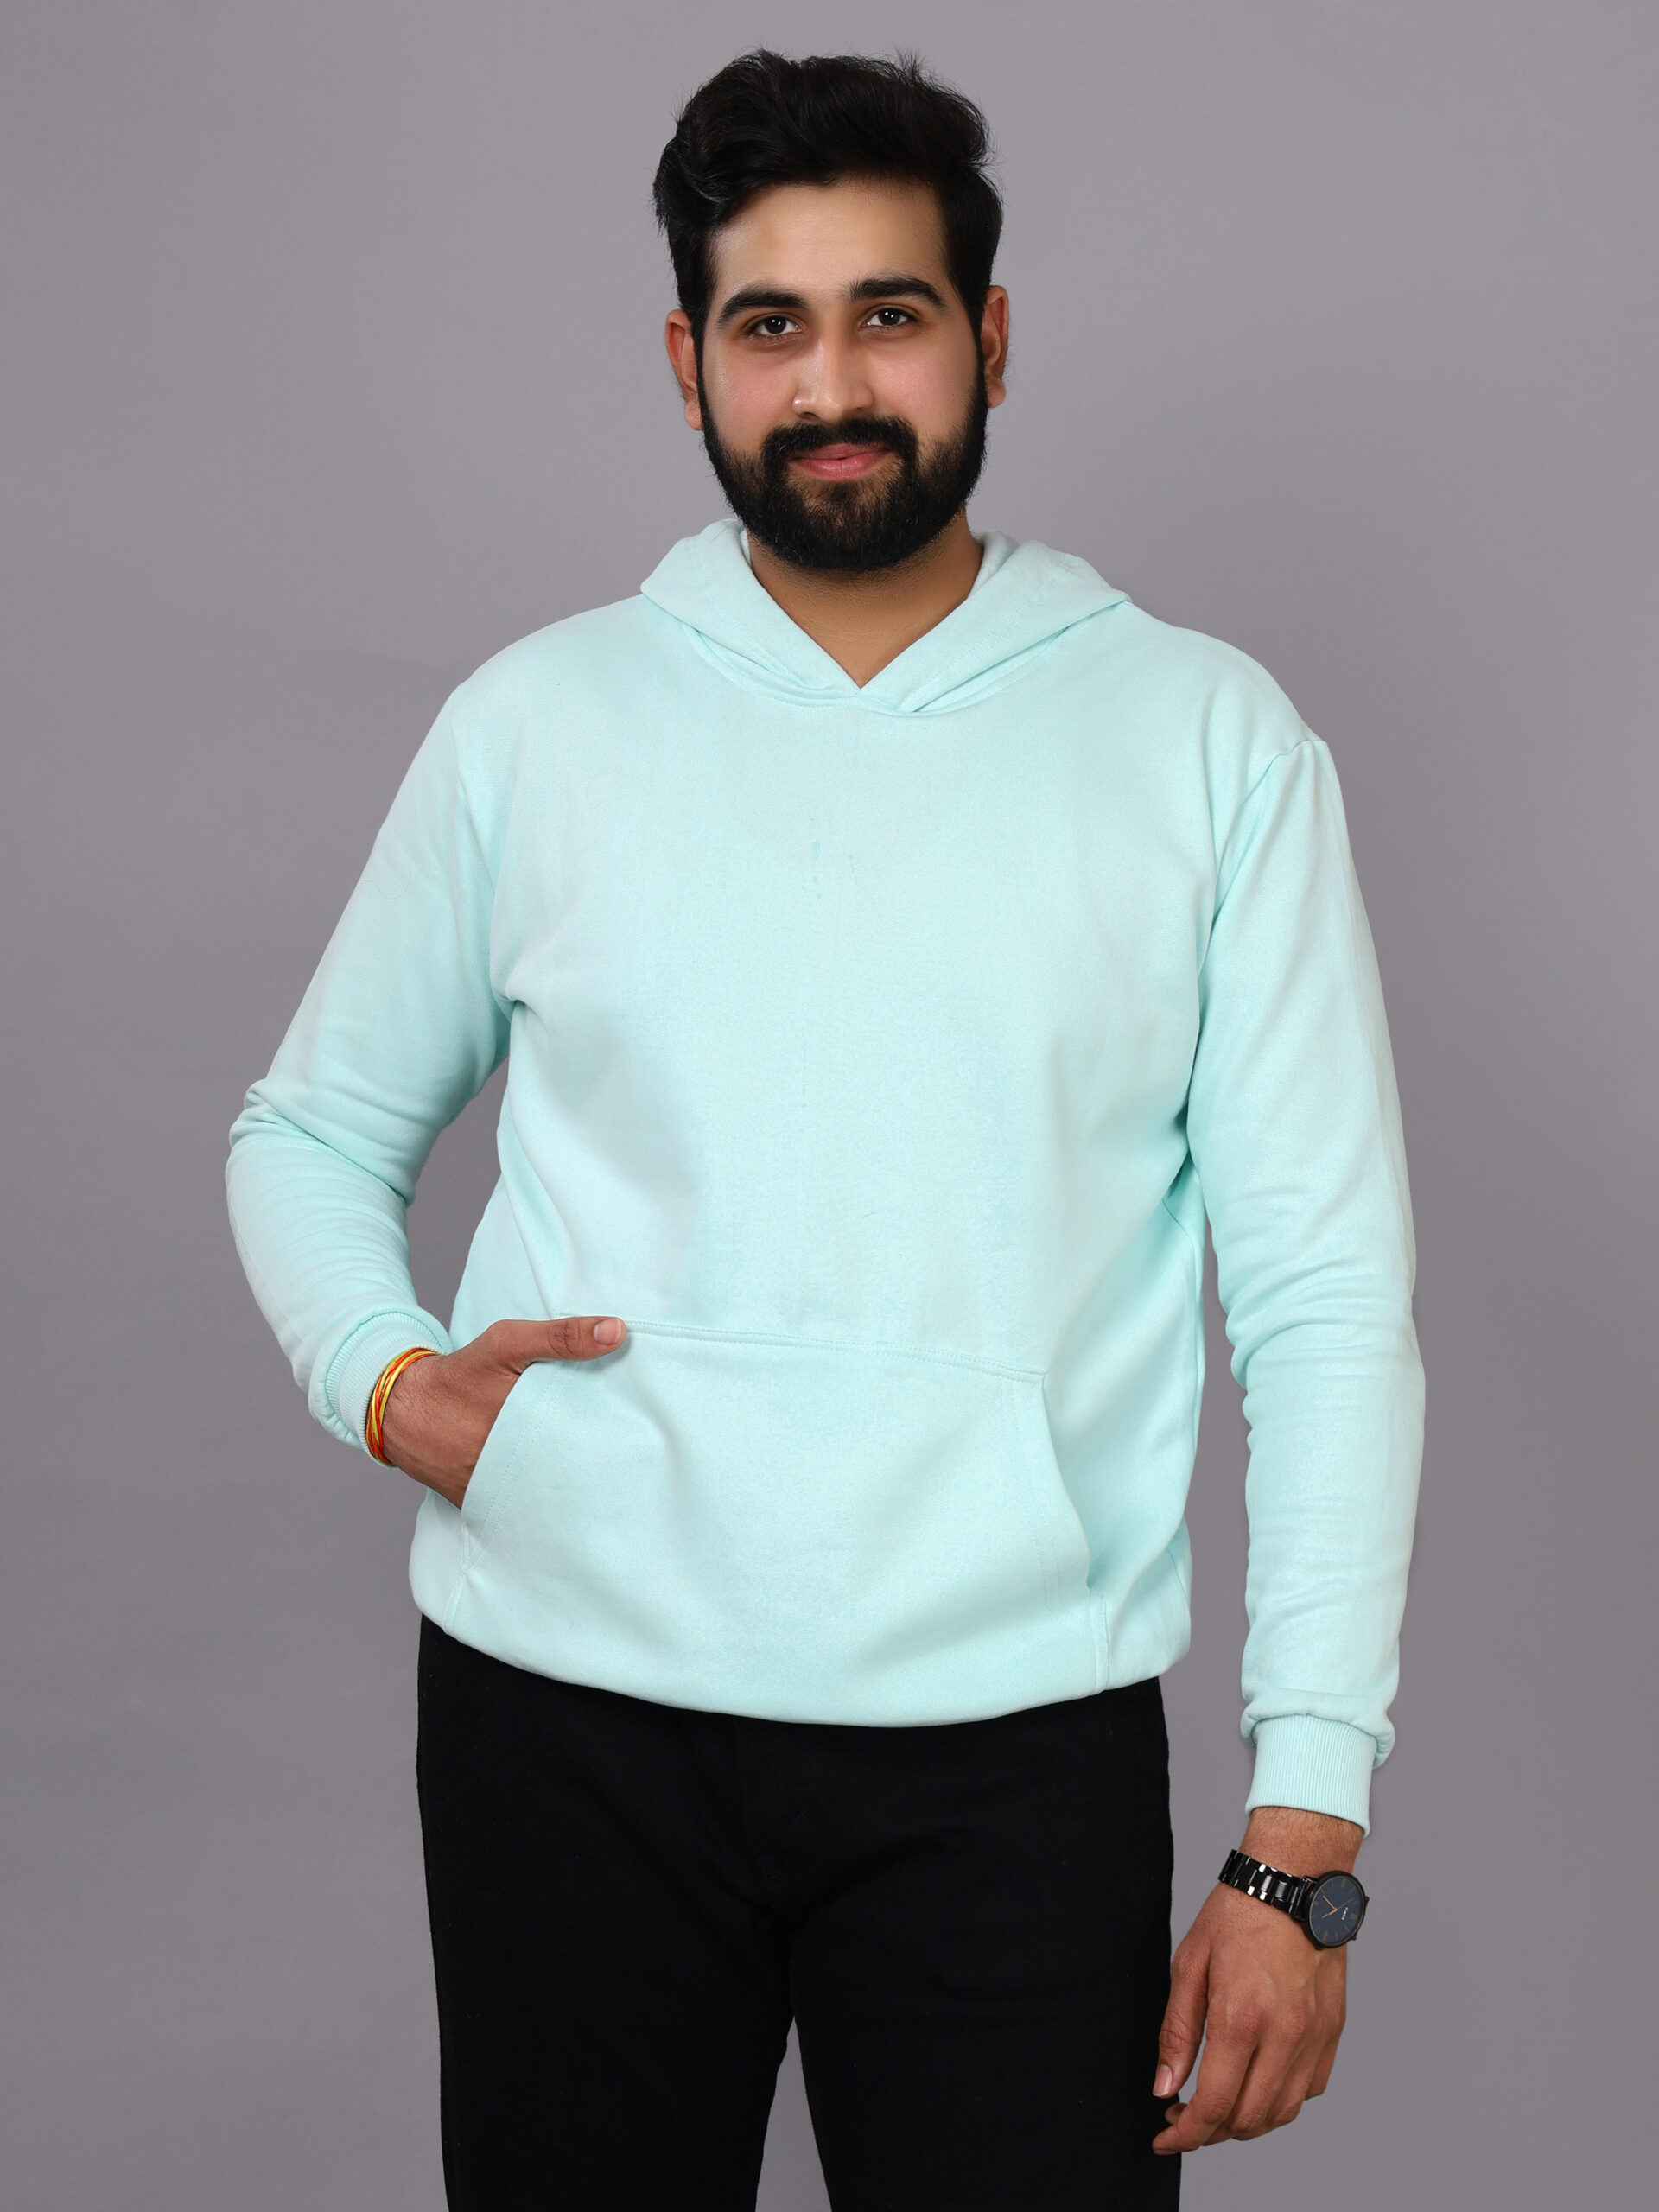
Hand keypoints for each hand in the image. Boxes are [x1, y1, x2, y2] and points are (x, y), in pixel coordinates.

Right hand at [377, 1316, 626, 1507]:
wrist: (403, 1412)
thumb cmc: (461, 1373)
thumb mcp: (506, 1343)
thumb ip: (561, 1336)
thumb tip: (617, 1331)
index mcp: (527, 1427)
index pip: (589, 1438)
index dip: (617, 1433)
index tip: (642, 1425)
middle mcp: (516, 1465)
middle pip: (576, 1468)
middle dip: (601, 1460)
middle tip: (634, 1452)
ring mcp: (502, 1490)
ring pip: (553, 1489)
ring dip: (576, 1480)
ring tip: (611, 1474)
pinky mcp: (489, 1504)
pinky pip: (526, 1502)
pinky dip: (545, 1495)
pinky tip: (569, 1489)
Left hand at [1152, 1806, 1361, 2153]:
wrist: (1294, 1881)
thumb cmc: (1237, 1915)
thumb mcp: (1189, 1965)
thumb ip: (1178, 2033)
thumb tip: (1165, 2087)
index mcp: (1243, 2017)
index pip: (1216, 2105)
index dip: (1186, 2134)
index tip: (1165, 2138)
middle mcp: (1285, 2035)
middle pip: (1249, 2119)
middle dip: (1211, 2132)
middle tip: (1183, 2117)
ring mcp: (1315, 2036)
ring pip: (1282, 2112)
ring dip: (1246, 2122)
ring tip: (1217, 2107)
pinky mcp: (1333, 2031)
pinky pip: (1308, 2089)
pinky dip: (1280, 2100)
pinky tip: (1256, 2084)